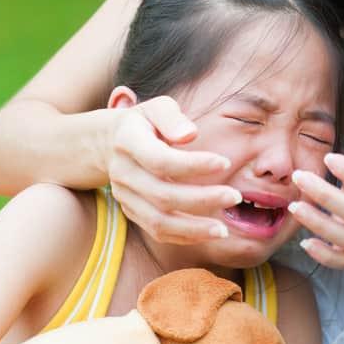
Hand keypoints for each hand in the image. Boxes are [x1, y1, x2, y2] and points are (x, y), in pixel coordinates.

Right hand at [107, 94, 240, 243]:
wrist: (108, 143)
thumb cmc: (144, 122)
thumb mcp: (156, 108)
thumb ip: (172, 118)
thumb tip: (190, 135)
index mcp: (128, 142)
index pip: (161, 160)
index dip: (194, 165)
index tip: (225, 163)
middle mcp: (123, 172)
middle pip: (162, 195)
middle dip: (202, 200)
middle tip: (235, 197)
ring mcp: (124, 196)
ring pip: (158, 221)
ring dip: (193, 229)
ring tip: (223, 230)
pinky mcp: (131, 211)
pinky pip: (156, 231)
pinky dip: (184, 236)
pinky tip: (208, 233)